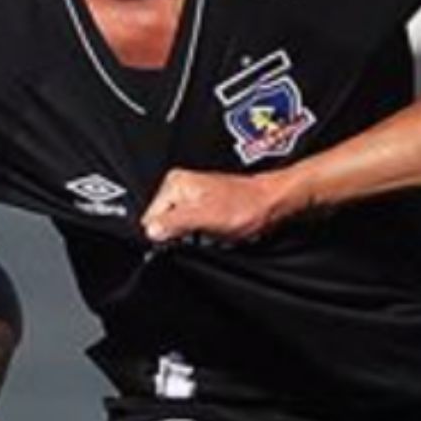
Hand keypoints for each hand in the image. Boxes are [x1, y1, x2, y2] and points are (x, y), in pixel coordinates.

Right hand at [142, 168, 288, 244]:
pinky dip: (200, 234)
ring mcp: (190, 196)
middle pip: (162, 224)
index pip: (151, 219)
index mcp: (175, 184)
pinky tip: (214, 230)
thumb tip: (152, 231)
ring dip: (192, 236)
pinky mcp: (200, 206)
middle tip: (204, 232)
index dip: (167, 234)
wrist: (269, 204)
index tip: (188, 235)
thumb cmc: (246, 206)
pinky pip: (189, 228)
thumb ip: (176, 222)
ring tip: (212, 230)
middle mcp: (179, 186)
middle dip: (180, 235)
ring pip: (176, 229)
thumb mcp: (206, 217)